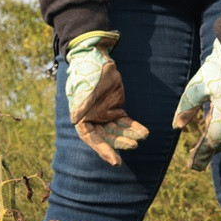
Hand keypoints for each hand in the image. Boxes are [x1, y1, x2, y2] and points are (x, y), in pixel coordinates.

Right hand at [65, 32, 148, 166]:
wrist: (98, 60)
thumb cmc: (88, 74)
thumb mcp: (86, 89)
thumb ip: (83, 104)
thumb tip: (76, 120)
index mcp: (81, 119)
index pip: (92, 139)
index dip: (103, 150)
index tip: (115, 160)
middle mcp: (93, 120)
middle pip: (107, 137)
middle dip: (120, 143)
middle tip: (133, 146)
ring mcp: (105, 116)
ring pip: (118, 131)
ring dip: (129, 136)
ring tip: (142, 137)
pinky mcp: (116, 110)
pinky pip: (126, 123)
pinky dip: (135, 128)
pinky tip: (144, 131)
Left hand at [172, 39, 220, 170]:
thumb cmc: (216, 70)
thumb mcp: (195, 89)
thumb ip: (186, 109)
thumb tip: (176, 127)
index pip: (213, 141)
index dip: (202, 154)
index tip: (193, 165)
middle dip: (209, 152)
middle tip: (195, 162)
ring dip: (219, 145)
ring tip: (204, 150)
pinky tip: (219, 135)